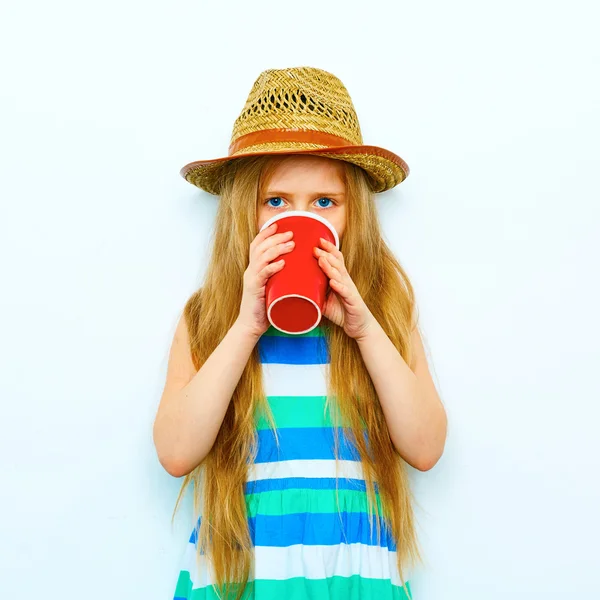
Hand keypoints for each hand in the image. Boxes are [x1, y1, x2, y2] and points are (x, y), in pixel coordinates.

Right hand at [236, 223, 294, 337]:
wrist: (251, 325)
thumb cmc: (264, 307)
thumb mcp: (271, 287)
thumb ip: (279, 277)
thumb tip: (295, 268)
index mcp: (253, 268)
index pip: (256, 245)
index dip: (266, 233)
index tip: (278, 225)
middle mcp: (250, 270)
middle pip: (260, 247)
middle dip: (276, 238)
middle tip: (291, 233)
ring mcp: (251, 279)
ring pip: (262, 257)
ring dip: (277, 249)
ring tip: (291, 244)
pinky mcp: (254, 289)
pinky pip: (262, 275)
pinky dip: (272, 267)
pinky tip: (282, 263)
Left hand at [313, 238, 375, 340]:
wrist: (358, 326)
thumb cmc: (343, 311)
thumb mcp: (325, 301)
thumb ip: (313, 294)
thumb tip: (295, 290)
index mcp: (340, 278)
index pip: (335, 259)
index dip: (328, 249)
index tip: (317, 241)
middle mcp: (345, 280)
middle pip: (337, 263)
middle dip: (326, 254)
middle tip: (315, 248)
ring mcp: (349, 289)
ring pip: (340, 274)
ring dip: (330, 267)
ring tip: (321, 260)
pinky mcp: (352, 301)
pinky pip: (345, 292)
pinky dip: (339, 286)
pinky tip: (333, 282)